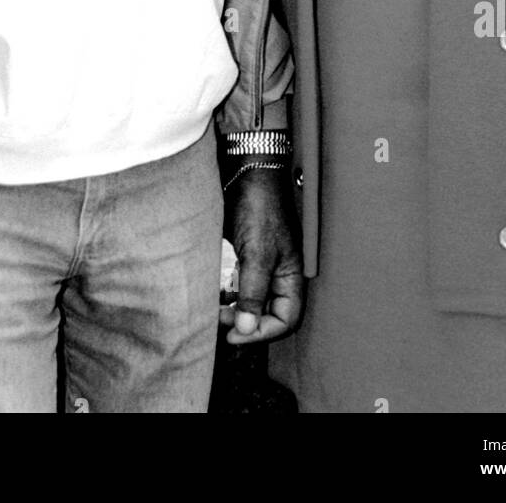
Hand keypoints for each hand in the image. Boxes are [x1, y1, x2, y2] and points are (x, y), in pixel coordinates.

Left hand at [219, 164, 303, 345]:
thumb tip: (246, 330)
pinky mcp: (245, 257)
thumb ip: (252, 293)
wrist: (245, 170)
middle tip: (218, 322)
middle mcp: (279, 274)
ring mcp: (262, 265)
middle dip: (244, 324)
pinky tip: (213, 294)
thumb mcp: (257, 253)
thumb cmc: (259, 206)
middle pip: (267, 315)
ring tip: (213, 311)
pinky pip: (239, 286)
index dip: (261, 333)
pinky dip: (228, 295)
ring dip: (234, 311)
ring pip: (251, 302)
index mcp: (291, 275)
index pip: (285, 320)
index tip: (233, 335)